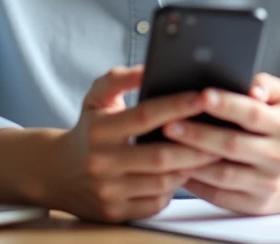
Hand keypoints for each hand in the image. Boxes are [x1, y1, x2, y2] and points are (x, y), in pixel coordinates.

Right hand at [47, 66, 221, 222]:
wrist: (56, 172)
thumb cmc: (88, 129)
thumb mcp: (96, 98)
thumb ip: (120, 78)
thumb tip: (149, 67)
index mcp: (99, 130)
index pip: (145, 116)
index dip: (177, 105)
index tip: (203, 96)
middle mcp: (102, 162)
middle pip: (160, 156)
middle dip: (196, 144)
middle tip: (222, 132)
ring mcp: (108, 191)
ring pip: (163, 182)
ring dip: (190, 167)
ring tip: (213, 152)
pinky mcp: (115, 212)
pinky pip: (156, 202)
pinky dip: (173, 189)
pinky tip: (185, 174)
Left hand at [164, 73, 279, 214]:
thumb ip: (268, 85)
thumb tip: (252, 86)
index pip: (253, 114)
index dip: (226, 104)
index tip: (201, 95)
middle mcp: (278, 157)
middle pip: (233, 145)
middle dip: (198, 134)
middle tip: (169, 124)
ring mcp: (267, 184)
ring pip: (223, 174)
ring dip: (192, 161)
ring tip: (166, 147)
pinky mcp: (255, 205)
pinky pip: (220, 196)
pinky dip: (197, 184)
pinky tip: (177, 169)